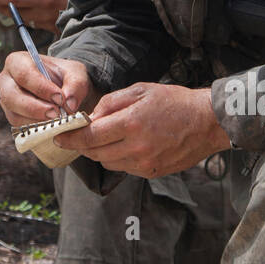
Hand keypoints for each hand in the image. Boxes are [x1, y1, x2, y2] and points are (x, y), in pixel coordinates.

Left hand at [0, 0, 66, 32]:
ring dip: (19, 12)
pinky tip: (31, 9)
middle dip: (6, 7)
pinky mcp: (58, 29)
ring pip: (28, 19)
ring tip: (12, 3)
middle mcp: (49, 14)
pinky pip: (39, 24)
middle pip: (19, 13)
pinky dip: (32, 17)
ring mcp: (53, 24)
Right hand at [0, 51, 97, 124]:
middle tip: (57, 114)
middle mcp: (6, 81)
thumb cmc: (64, 76)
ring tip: (57, 120)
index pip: (24, 74)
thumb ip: (76, 84)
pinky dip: (37, 129)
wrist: (62, 88)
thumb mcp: (75, 73)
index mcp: (17, 62)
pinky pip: (20, 126)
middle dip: (35, 107)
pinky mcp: (12, 116)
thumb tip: (68, 104)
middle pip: (11, 96)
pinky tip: (52, 126)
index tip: (59, 98)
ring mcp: (6, 101)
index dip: (41, 88)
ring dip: (37, 121)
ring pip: (14, 114)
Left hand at [55, 83, 231, 178]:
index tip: (58, 136)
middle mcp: (136, 148)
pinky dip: (118, 158)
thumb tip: (91, 117)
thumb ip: (111, 103)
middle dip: (83, 145)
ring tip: (107, 137)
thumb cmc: (173, 101)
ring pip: (108, 163)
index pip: (90, 137)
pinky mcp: (152, 173)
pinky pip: (125, 168)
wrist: (206, 122)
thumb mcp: (139, 91)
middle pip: (95, 153)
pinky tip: (126, 145)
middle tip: (79, 135)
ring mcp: (145, 164)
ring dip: (101, 152)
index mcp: (131, 124)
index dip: (70, 138)